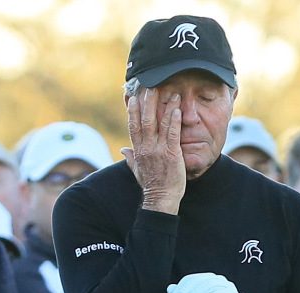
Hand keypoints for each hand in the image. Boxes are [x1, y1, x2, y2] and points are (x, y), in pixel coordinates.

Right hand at [123, 88, 184, 214]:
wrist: (161, 200)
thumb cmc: (151, 186)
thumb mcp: (137, 171)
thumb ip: (131, 158)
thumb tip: (123, 150)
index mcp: (138, 150)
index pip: (133, 126)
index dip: (132, 110)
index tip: (133, 96)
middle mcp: (146, 148)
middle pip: (144, 120)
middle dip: (147, 102)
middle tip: (150, 86)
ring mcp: (159, 150)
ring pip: (159, 124)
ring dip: (164, 106)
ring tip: (169, 91)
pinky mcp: (172, 154)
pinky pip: (172, 134)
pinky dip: (174, 120)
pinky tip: (176, 109)